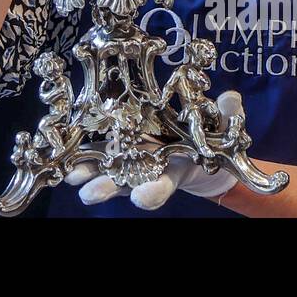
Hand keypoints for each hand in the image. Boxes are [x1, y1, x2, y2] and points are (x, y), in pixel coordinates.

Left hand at [66, 91, 243, 210]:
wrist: (192, 144)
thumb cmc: (207, 134)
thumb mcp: (222, 125)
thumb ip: (227, 114)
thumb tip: (233, 98)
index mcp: (174, 167)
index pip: (163, 184)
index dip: (152, 192)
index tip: (140, 198)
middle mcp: (148, 169)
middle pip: (126, 184)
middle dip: (107, 188)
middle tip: (89, 194)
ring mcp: (131, 161)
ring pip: (106, 172)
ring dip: (87, 175)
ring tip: (69, 177)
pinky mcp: (117, 149)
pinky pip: (98, 154)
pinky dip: (82, 157)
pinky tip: (63, 159)